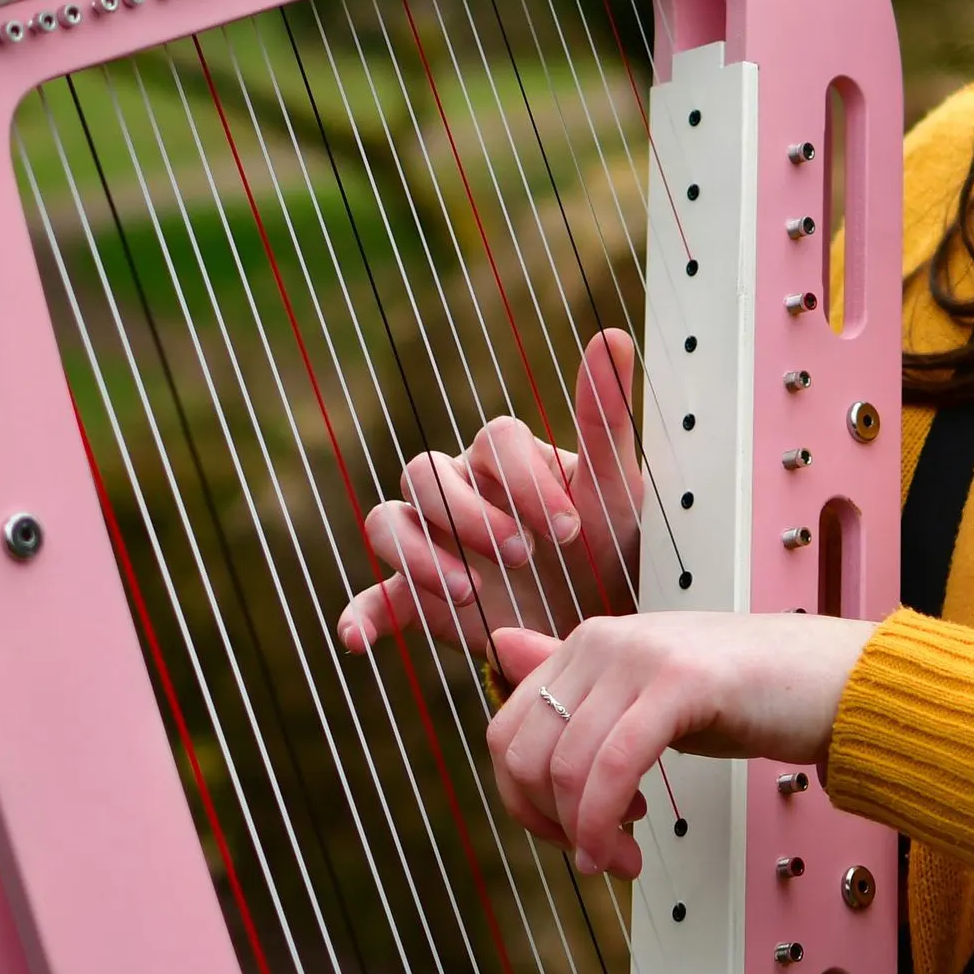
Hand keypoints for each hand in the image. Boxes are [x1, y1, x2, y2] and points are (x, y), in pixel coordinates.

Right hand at [337, 328, 647, 652]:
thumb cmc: (605, 545)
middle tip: (522, 557)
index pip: (494, 440)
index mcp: (503, 457)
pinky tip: (357, 639)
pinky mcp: (415, 598)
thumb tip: (609, 334)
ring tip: (470, 595)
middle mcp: (456, 489)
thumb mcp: (615, 491)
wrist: (596, 620)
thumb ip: (606, 418)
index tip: (571, 530)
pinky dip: (359, 616)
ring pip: (388, 521)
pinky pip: (373, 598)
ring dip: (420, 556)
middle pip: (426, 472)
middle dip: (471, 515)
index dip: (526, 481)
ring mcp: (430, 542)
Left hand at [483, 612, 878, 877]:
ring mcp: (641, 655)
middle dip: (548, 824)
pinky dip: (606, 821)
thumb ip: (575, 681)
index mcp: (587, 643)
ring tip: (622, 859)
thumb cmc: (746, 693)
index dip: (521, 802)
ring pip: (565, 766)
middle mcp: (603, 640)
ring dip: (586, 835)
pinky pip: (614, 766)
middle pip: (524, 753)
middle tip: (596, 856)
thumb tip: (500, 649)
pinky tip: (629, 847)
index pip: (506, 732)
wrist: (831, 679)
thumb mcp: (646, 691)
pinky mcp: (682, 681)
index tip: (564, 835)